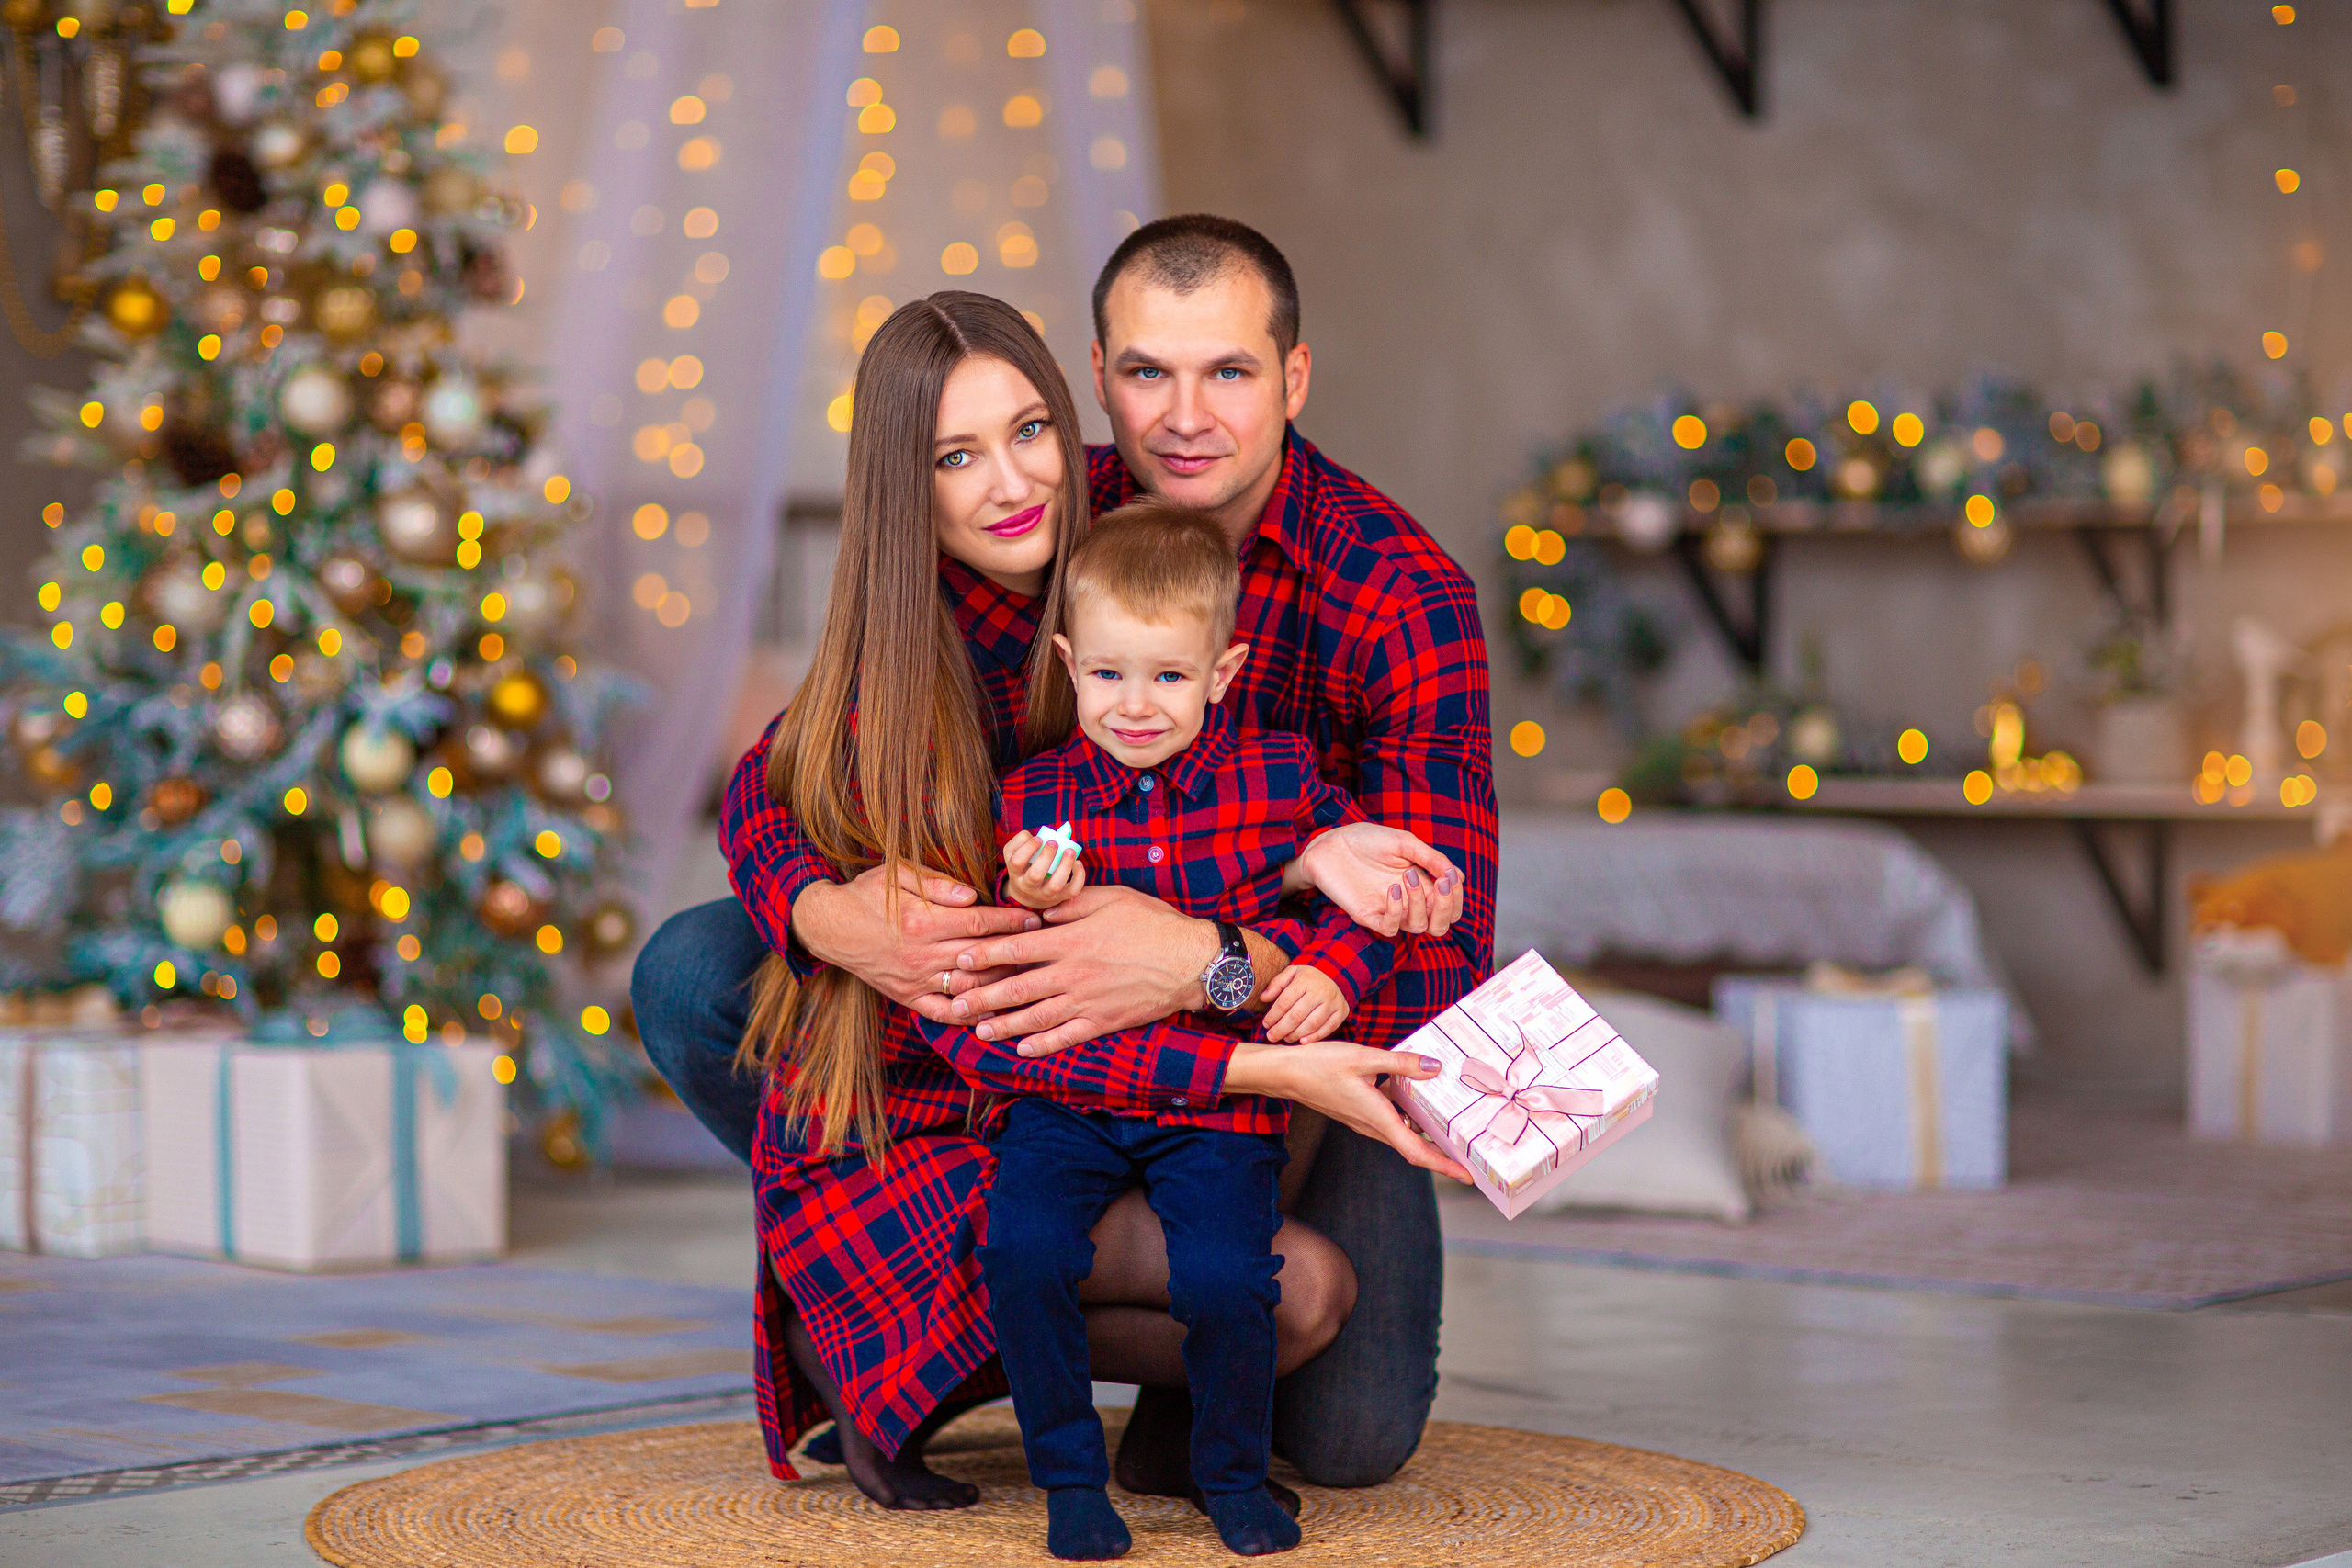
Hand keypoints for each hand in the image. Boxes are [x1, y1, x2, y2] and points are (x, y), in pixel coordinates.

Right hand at [791, 864, 1038, 1014]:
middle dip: (1016, 950)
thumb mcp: (898, 876)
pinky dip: (969, 1015)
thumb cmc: (868, 895)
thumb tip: (972, 895)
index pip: (979, 922)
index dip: (1011, 921)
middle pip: (980, 955)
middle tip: (1044, 948)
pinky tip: (992, 1011)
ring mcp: (915, 979)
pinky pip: (942, 1012)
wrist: (830, 927)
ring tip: (1029, 977)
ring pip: (968, 985)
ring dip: (1000, 983)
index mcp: (922, 921)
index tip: (1036, 918)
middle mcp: (921, 954)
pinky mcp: (907, 997)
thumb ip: (938, 885)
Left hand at [942, 884, 1221, 1054]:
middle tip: (955, 1005)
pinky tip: (1023, 1050)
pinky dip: (1043, 1045)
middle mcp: (1073, 973)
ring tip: (979, 1031)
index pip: (1017, 948)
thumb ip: (1071, 906)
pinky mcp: (1103, 1022)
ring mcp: (1087, 1001)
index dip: (985, 955)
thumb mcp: (1111, 898)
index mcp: (1071, 940)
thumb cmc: (1153, 923)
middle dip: (982, 998)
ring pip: (1036, 1018)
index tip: (962, 961)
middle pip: (1017, 988)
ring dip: (1004, 1026)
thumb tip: (1041, 912)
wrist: (1193, 961)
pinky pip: (1066, 1037)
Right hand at [1002, 830, 1086, 909]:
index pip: (1017, 861)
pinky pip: (1072, 890)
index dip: (1028, 848)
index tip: (1039, 839)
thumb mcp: (1014, 854)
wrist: (1026, 895)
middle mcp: (1028, 886)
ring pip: (1055, 885)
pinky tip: (1078, 863)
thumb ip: (1022, 839)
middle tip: (1054, 843)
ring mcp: (1044, 894)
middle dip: (1046, 857)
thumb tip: (1043, 834)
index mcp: (1015, 873)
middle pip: (1035, 875)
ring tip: (1069, 851)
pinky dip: (1079, 877)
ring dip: (1064, 866)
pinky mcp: (1060, 898)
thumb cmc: (1022, 866)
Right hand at [1224, 1040, 1469, 1180]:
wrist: (1285, 1073)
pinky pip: (1390, 1121)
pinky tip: (1415, 1095)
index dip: (1443, 1165)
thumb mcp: (1364, 1057)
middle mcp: (1372, 1126)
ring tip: (1451, 1126)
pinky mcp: (1358, 1112)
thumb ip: (1401, 1063)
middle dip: (1441, 1154)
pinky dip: (1408, 1116)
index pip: (1416, 1151)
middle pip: (1413, 1147)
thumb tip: (1435, 1067)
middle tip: (1469, 1154)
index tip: (1466, 1175)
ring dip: (1425, 1135)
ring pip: (1402, 1134)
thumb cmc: (1319, 1065)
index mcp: (1377, 1118)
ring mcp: (1364, 1121)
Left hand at [1260, 966, 1346, 1042]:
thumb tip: (1263, 998)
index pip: (1285, 1001)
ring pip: (1311, 1024)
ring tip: (1285, 1038)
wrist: (1336, 975)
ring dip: (1296, 1035)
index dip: (1273, 1015)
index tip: (1266, 1024)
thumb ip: (1277, 984)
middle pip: (1297, 1015)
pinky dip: (1314, 1037)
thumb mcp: (1292, 973)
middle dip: (1281, 1029)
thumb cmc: (1308, 978)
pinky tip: (1302, 1041)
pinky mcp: (1341, 1012)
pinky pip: (1327, 1028)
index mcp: (1305, 980)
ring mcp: (1333, 1002)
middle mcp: (1320, 991)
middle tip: (1271, 1036)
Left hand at [1295, 822, 1463, 937]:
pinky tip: (1392, 889)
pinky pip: (1389, 929)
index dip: (1457, 899)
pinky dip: (1396, 913)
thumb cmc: (1366, 840)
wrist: (1330, 842)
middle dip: (1448, 909)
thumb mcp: (1404, 843)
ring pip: (1419, 927)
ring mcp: (1388, 910)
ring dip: (1421, 904)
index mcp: (1421, 885)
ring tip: (1407, 876)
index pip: (1450, 907)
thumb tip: (1458, 876)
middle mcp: (1408, 902)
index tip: (1450, 878)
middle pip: (1440, 925)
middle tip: (1441, 885)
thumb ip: (1431, 858)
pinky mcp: (1367, 915)